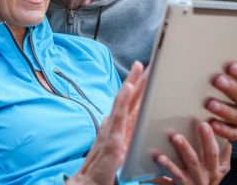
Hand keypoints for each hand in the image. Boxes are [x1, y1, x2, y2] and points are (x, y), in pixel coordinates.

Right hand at [68, 61, 147, 184]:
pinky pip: (119, 116)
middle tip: (146, 63)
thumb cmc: (103, 170)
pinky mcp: (112, 139)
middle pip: (126, 98)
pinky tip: (129, 87)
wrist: (90, 184)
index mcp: (116, 127)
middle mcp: (112, 125)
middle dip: (136, 80)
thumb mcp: (120, 150)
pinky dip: (123, 100)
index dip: (137, 88)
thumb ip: (125, 137)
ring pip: (122, 101)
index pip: (129, 104)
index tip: (145, 74)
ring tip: (139, 68)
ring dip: (131, 83)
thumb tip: (130, 125)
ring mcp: (111, 130)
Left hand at [154, 122, 231, 184]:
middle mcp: (209, 174)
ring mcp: (197, 179)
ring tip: (177, 137)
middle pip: (210, 154)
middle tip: (201, 125)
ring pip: (192, 161)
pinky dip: (168, 164)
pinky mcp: (184, 184)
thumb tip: (227, 139)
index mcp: (218, 169)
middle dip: (206, 138)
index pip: (217, 150)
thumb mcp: (219, 171)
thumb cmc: (205, 182)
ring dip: (185, 148)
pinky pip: (176, 174)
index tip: (207, 124)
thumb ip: (224, 156)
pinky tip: (161, 156)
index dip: (213, 138)